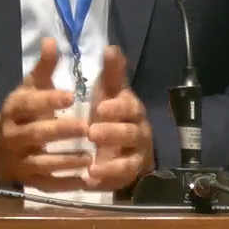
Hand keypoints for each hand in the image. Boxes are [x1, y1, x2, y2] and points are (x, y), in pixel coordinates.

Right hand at [0, 38, 94, 189]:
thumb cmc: (21, 113)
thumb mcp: (29, 88)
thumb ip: (44, 68)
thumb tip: (52, 40)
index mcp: (14, 110)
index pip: (29, 104)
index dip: (49, 101)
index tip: (72, 96)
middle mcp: (14, 136)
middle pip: (37, 134)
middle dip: (61, 132)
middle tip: (87, 127)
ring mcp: (21, 161)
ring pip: (43, 163)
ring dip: (66, 161)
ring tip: (90, 156)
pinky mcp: (30, 181)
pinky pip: (48, 185)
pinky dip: (67, 184)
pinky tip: (86, 180)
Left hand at [82, 45, 154, 190]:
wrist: (113, 139)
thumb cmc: (108, 110)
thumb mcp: (107, 90)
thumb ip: (111, 72)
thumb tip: (111, 47)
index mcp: (133, 110)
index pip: (131, 107)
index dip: (118, 108)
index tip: (100, 107)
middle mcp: (139, 133)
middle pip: (132, 134)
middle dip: (113, 134)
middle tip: (92, 133)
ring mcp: (135, 156)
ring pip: (129, 162)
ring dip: (111, 165)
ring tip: (91, 168)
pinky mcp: (127, 175)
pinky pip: (120, 181)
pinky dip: (106, 182)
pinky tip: (89, 182)